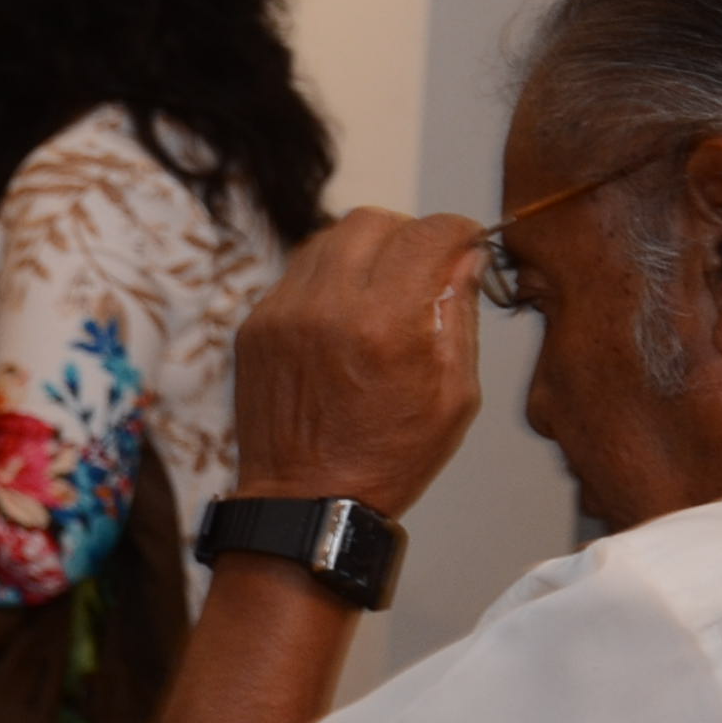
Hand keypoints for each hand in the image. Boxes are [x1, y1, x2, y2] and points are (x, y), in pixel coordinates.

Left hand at [231, 210, 483, 517]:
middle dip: (407, 234)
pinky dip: (327, 280)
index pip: (427, 233)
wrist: (305, 502)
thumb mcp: (453, 395)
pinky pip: (296, 275)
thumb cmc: (388, 458)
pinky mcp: (255, 325)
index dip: (458, 231)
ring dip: (364, 252)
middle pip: (371, 221)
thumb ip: (459, 316)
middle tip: (424, 267)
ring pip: (328, 240)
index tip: (466, 244)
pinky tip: (344, 317)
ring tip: (383, 292)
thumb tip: (465, 258)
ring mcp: (282, 313)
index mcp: (384, 323)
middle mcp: (326, 306)